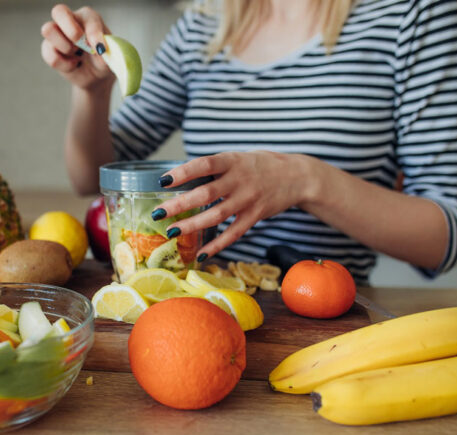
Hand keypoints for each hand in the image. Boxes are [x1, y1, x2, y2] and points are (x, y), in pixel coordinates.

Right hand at [41, 4, 114, 90]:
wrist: (94, 75)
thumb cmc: (102, 60)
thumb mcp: (109, 56)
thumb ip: (105, 50)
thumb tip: (98, 47)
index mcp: (87, 17)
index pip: (87, 16)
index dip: (93, 32)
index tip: (101, 48)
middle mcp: (69, 20)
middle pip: (58, 11)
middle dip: (71, 31)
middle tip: (82, 46)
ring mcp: (56, 34)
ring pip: (48, 30)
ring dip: (66, 48)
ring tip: (78, 57)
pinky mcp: (48, 49)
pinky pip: (50, 55)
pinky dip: (64, 65)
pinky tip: (73, 65)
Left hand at [154, 151, 315, 259]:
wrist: (297, 176)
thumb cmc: (259, 166)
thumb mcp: (237, 158)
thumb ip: (214, 169)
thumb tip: (179, 179)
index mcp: (232, 161)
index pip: (204, 165)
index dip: (183, 173)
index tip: (163, 181)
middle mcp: (240, 180)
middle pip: (207, 193)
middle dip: (180, 204)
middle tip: (158, 213)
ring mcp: (248, 199)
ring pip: (217, 215)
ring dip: (193, 225)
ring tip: (172, 231)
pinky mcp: (255, 216)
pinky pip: (234, 233)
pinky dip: (217, 245)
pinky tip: (201, 254)